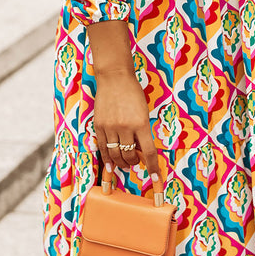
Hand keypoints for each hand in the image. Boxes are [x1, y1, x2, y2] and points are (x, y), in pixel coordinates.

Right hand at [93, 70, 160, 185]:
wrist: (114, 78)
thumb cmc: (133, 93)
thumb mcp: (144, 112)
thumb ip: (142, 131)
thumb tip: (141, 151)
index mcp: (141, 123)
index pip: (149, 152)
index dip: (153, 167)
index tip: (155, 178)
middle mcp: (125, 127)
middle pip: (130, 155)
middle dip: (134, 163)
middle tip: (136, 162)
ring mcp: (110, 127)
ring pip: (115, 155)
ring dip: (121, 163)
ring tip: (125, 164)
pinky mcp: (99, 126)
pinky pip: (103, 147)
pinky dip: (107, 158)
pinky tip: (110, 165)